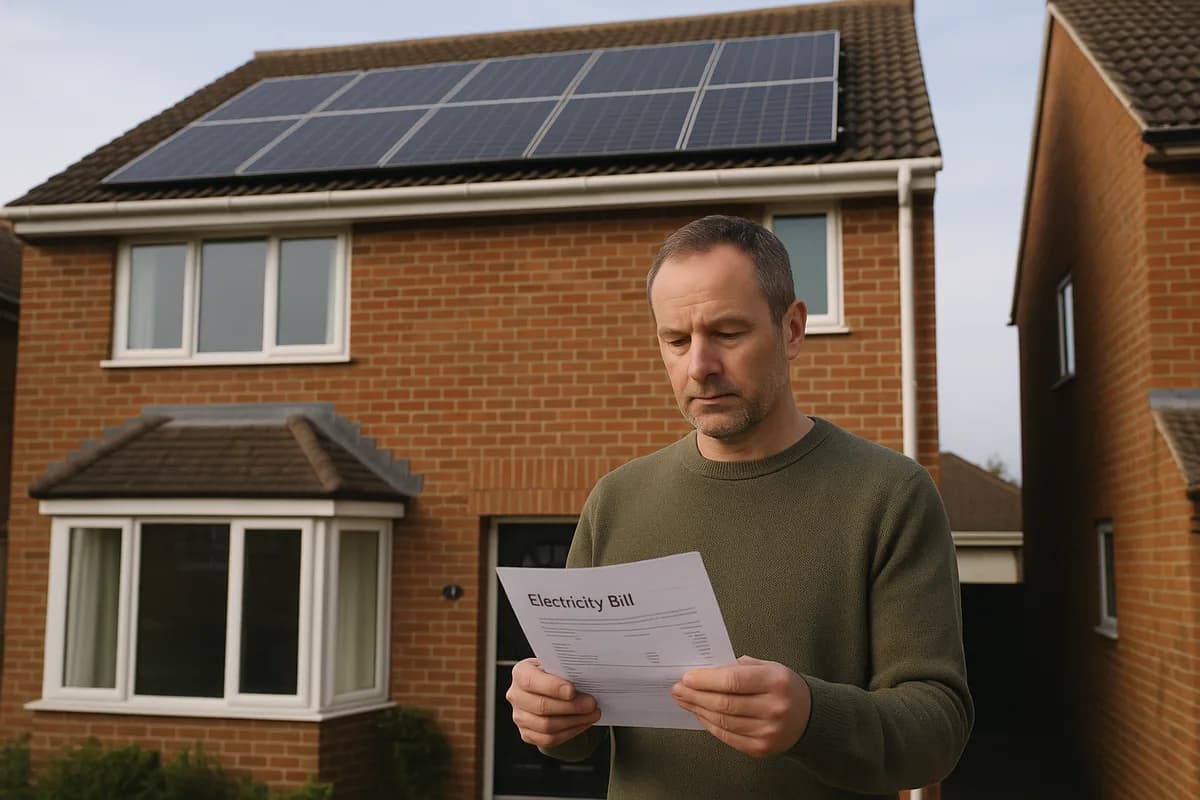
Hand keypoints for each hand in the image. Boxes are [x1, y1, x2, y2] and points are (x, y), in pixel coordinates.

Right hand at [506, 658, 601, 747]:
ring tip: (592, 714)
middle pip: (541, 706)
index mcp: (520, 673)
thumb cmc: (553, 674)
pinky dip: (570, 732)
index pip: (531, 681)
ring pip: (546, 726)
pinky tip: (583, 723)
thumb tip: (588, 679)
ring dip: (574, 721)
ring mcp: (520, 717)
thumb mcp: (556, 665)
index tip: (572, 690)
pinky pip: (549, 739)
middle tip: (591, 704)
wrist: (547, 688)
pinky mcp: (527, 734)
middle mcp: (516, 696)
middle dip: (571, 706)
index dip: (552, 687)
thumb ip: (566, 671)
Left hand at [671, 655, 811, 756]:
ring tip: (684, 701)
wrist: (810, 717)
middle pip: (724, 703)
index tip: (687, 677)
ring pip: (723, 721)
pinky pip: (728, 736)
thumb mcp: (769, 667)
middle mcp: (774, 708)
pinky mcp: (761, 748)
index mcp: (776, 681)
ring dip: (698, 710)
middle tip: (678, 689)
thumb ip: (739, 667)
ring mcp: (768, 731)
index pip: (733, 680)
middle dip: (695, 695)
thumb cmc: (784, 687)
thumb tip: (705, 670)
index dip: (706, 680)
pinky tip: (700, 714)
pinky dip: (710, 725)